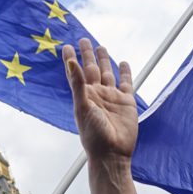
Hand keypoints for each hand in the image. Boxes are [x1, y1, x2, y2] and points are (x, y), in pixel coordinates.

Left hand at [63, 38, 136, 164]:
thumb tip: (70, 62)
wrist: (112, 153)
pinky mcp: (126, 102)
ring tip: (101, 47)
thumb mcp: (83, 107)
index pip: (75, 72)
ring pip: (107, 73)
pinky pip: (126, 83)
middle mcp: (97, 94)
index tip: (66, 46)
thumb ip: (77, 84)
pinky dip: (125, 73)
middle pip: (91, 68)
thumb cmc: (93, 134)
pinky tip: (123, 63)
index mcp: (84, 95)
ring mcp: (111, 97)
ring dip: (104, 60)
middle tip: (83, 40)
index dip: (71, 59)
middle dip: (87, 54)